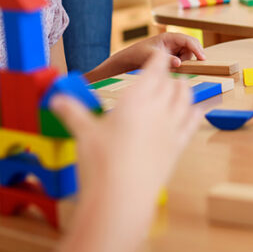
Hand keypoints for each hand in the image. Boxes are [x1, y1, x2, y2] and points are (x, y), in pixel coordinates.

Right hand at [49, 52, 198, 211]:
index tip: (160, 53)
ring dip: (184, 90)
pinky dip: (196, 113)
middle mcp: (159, 108)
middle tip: (163, 75)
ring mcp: (172, 128)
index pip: (155, 69)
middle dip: (168, 76)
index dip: (158, 59)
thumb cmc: (101, 162)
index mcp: (137, 98)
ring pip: (186, 99)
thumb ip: (72, 112)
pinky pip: (193, 123)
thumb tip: (55, 99)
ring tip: (180, 88)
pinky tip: (197, 111)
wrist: (122, 198)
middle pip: (171, 83)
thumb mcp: (84, 133)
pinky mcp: (178, 147)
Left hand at [136, 32, 204, 68]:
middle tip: (188, 65)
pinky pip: (183, 59)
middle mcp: (173, 41)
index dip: (197, 48)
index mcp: (169, 37)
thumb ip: (166, 59)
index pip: (188, 40)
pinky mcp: (173, 54)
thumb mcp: (151, 56)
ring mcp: (174, 47)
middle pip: (191, 46)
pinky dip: (180, 64)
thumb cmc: (139, 53)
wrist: (131, 58)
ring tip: (171, 67)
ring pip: (188, 54)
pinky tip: (171, 67)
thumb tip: (179, 63)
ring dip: (184, 62)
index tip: (202, 58)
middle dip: (192, 55)